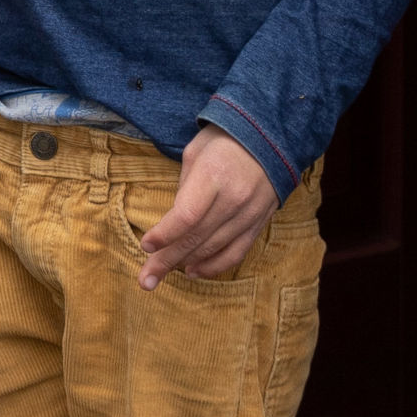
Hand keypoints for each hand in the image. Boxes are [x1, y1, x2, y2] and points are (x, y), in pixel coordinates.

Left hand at [135, 127, 276, 288]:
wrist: (271, 137)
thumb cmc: (224, 139)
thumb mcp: (195, 152)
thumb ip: (184, 188)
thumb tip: (173, 221)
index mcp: (214, 175)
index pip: (187, 216)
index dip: (165, 235)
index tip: (146, 246)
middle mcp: (234, 199)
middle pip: (196, 238)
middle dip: (167, 260)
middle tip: (145, 280)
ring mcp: (249, 214)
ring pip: (214, 249)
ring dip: (186, 265)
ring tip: (161, 274)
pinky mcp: (259, 224)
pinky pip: (236, 253)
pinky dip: (214, 267)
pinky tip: (194, 272)